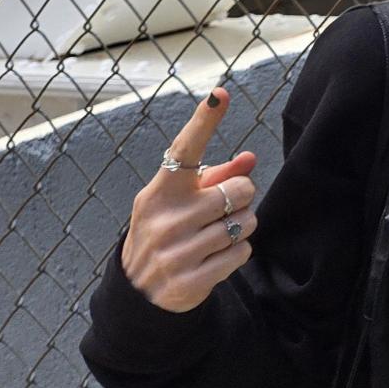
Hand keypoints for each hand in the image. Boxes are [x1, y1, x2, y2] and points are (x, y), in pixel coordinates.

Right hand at [119, 87, 262, 312]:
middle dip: (240, 198)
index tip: (219, 95)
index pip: (184, 150)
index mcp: (159, 192)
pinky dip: (237, 252)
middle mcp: (164, 219)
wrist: (139, 292)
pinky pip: (242, 252)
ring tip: (215, 235)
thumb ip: (215, 176)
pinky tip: (215, 257)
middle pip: (239, 189)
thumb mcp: (180, 200)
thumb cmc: (167, 230)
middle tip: (221, 210)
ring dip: (240, 226)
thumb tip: (250, 158)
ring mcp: (175, 252)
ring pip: (245, 222)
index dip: (204, 122)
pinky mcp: (189, 281)